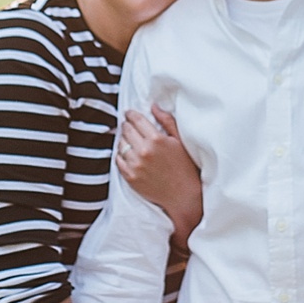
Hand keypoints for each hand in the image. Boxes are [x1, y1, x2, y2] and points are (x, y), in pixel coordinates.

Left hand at [117, 106, 202, 245]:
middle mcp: (144, 151)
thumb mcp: (180, 141)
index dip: (131, 114)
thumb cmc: (185, 167)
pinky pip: (118, 160)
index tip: (129, 113)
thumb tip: (154, 106)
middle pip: (126, 130)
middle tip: (128, 125)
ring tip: (129, 140)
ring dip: (123, 139)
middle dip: (126, 125)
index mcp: (157, 139)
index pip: (136, 120)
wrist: (183, 195)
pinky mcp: (130, 177)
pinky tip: (127, 154)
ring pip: (120, 144)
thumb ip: (167, 121)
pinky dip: (120, 155)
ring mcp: (135, 165)